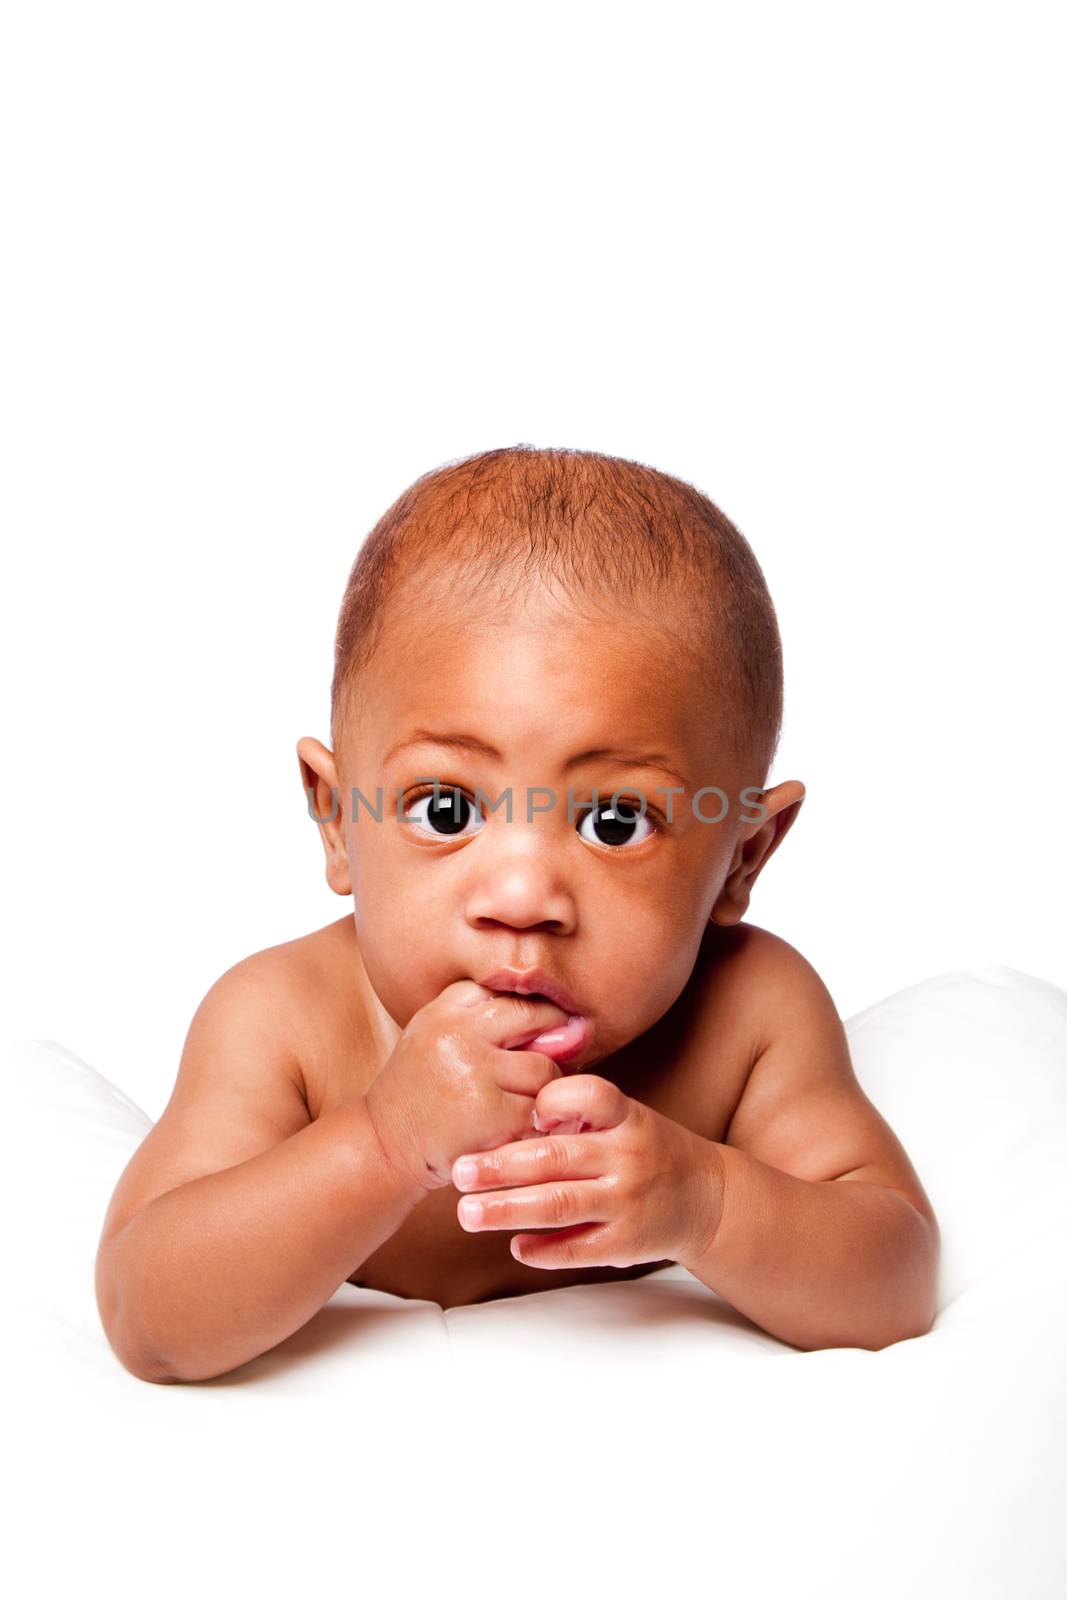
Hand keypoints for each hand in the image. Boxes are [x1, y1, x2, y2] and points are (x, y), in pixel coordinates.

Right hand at [364, 980, 584, 1194]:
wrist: (383, 1147)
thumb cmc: (418, 1094)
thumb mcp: (434, 1037)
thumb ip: (484, 1019)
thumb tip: (568, 1024)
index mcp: (444, 1009)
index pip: (510, 991)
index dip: (533, 1012)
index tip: (538, 1032)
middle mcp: (459, 1032)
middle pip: (536, 1018)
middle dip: (552, 1040)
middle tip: (546, 1064)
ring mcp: (476, 1071)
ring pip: (545, 1067)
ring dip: (545, 1088)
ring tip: (524, 1101)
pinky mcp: (492, 1111)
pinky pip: (540, 1108)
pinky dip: (539, 1121)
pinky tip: (521, 1127)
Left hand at [449, 1073, 724, 1270]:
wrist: (706, 1197)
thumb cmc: (645, 1148)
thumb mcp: (624, 1117)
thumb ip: (576, 1115)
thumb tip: (500, 1112)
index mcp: (626, 1117)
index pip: (591, 1096)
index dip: (554, 1099)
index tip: (520, 1109)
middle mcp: (628, 1156)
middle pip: (556, 1157)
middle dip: (501, 1165)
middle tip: (458, 1170)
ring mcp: (628, 1201)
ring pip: (559, 1205)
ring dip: (507, 1210)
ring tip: (468, 1213)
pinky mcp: (627, 1243)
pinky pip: (577, 1248)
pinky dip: (543, 1250)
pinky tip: (515, 1246)